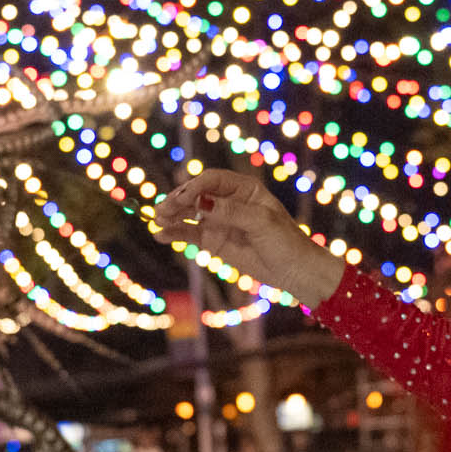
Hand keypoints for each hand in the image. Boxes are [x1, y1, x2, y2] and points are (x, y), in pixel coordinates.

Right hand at [148, 169, 346, 304]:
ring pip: (188, 213)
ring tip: (156, 221)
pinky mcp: (213, 241)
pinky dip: (174, 233)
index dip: (194, 187)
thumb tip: (200, 202)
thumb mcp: (261, 222)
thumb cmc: (285, 241)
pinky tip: (162, 235)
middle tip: (162, 211)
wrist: (294, 271)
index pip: (211, 180)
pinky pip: (189, 233)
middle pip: (195, 194)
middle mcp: (228, 201)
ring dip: (171, 215)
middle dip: (177, 200)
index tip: (182, 199)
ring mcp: (218, 221)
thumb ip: (230, 212)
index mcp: (243, 188)